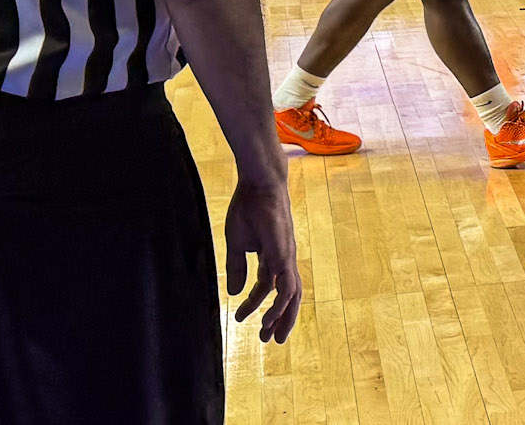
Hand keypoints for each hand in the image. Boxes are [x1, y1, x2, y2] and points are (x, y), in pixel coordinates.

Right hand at [224, 178, 300, 343]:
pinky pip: (286, 287)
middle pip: (288, 296)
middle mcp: (283, 260)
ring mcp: (286, 258)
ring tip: (271, 336)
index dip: (255, 305)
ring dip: (282, 317)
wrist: (258, 186)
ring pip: (291, 295)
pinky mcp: (284, 256)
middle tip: (271, 339)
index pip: (267, 287)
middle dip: (281, 319)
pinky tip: (269, 318)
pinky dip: (280, 305)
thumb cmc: (248, 208)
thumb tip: (233, 292)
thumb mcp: (237, 245)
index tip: (239, 318)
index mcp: (272, 257)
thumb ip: (237, 268)